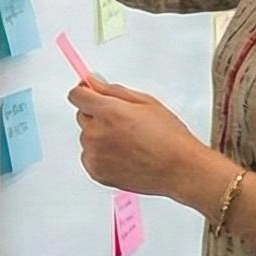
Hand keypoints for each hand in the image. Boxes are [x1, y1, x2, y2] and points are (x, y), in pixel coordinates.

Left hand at [69, 80, 219, 200]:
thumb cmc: (169, 137)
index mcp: (108, 112)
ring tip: (128, 141)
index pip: (77, 96)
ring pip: (87, 137)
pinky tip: (124, 154)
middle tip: (124, 122)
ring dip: (100, 135)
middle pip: (82, 116)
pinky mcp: (95, 171)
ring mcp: (94, 154)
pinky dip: (102, 154)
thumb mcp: (147, 102)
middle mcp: (96, 133)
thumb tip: (94, 83)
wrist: (178, 168)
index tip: (91, 93)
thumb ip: (114, 91)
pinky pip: (90, 156)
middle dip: (97, 114)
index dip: (86, 92)